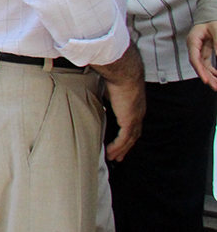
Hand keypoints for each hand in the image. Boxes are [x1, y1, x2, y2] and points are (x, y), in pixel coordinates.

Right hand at [95, 45, 145, 161]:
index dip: (127, 133)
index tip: (121, 141)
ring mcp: (135, 118)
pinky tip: (111, 153)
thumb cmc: (117, 75)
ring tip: (114, 158)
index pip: (132, 123)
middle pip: (133, 135)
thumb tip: (93, 93)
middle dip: (126, 147)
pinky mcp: (129, 121)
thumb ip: (104, 94)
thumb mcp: (109, 87)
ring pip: (129, 140)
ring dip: (122, 150)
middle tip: (119, 156)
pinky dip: (118, 147)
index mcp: (134, 105)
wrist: (124, 73)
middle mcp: (137, 113)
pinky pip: (124, 139)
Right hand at [186, 21, 216, 90]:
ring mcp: (199, 49)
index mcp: (193, 40)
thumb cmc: (213, 20)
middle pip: (199, 65)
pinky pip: (208, 64)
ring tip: (216, 86)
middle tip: (215, 88)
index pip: (195, 59)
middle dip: (207, 77)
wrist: (210, 13)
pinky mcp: (205, 51)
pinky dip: (212, 71)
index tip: (207, 81)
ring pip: (203, 66)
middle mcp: (194, 47)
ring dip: (210, 76)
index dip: (200, 71)